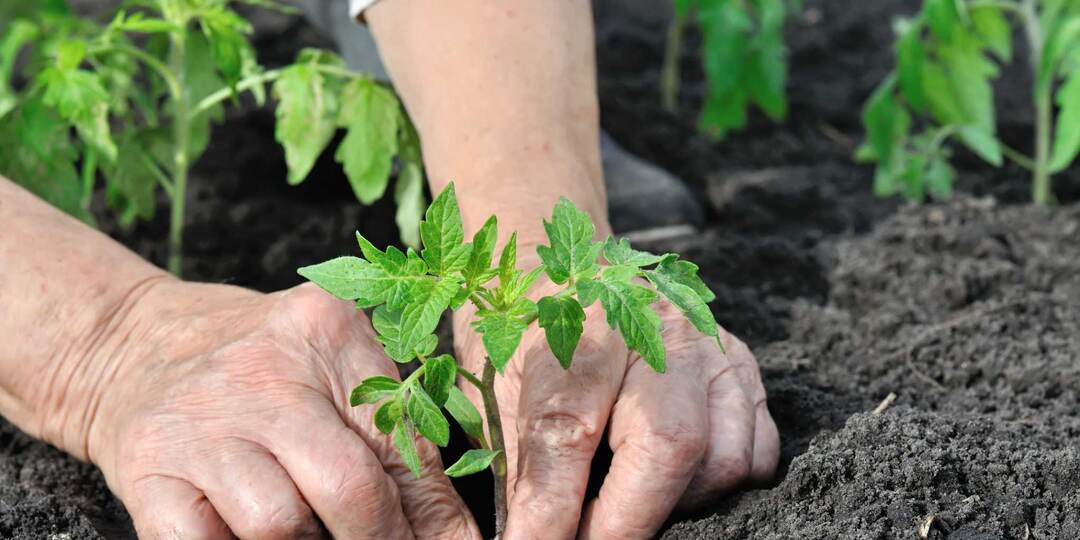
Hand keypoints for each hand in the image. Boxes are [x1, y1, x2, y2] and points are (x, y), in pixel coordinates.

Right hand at [86, 281, 479, 538]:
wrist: (131, 342)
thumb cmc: (258, 364)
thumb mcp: (332, 369)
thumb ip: (394, 438)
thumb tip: (450, 535)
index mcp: (327, 332)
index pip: (402, 441)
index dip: (433, 516)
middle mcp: (262, 372)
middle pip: (346, 487)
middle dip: (378, 539)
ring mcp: (197, 423)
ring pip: (277, 527)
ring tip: (316, 535)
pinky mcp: (147, 469)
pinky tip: (249, 536)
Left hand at [453, 280, 779, 538]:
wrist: (577, 273)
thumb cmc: (531, 336)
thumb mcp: (500, 387)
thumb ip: (521, 462)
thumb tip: (531, 537)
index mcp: (578, 322)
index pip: (567, 429)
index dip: (550, 509)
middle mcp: (656, 324)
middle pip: (668, 441)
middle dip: (627, 521)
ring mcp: (710, 346)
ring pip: (722, 456)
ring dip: (676, 505)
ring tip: (629, 504)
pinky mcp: (744, 366)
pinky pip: (758, 451)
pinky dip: (720, 486)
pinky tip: (675, 482)